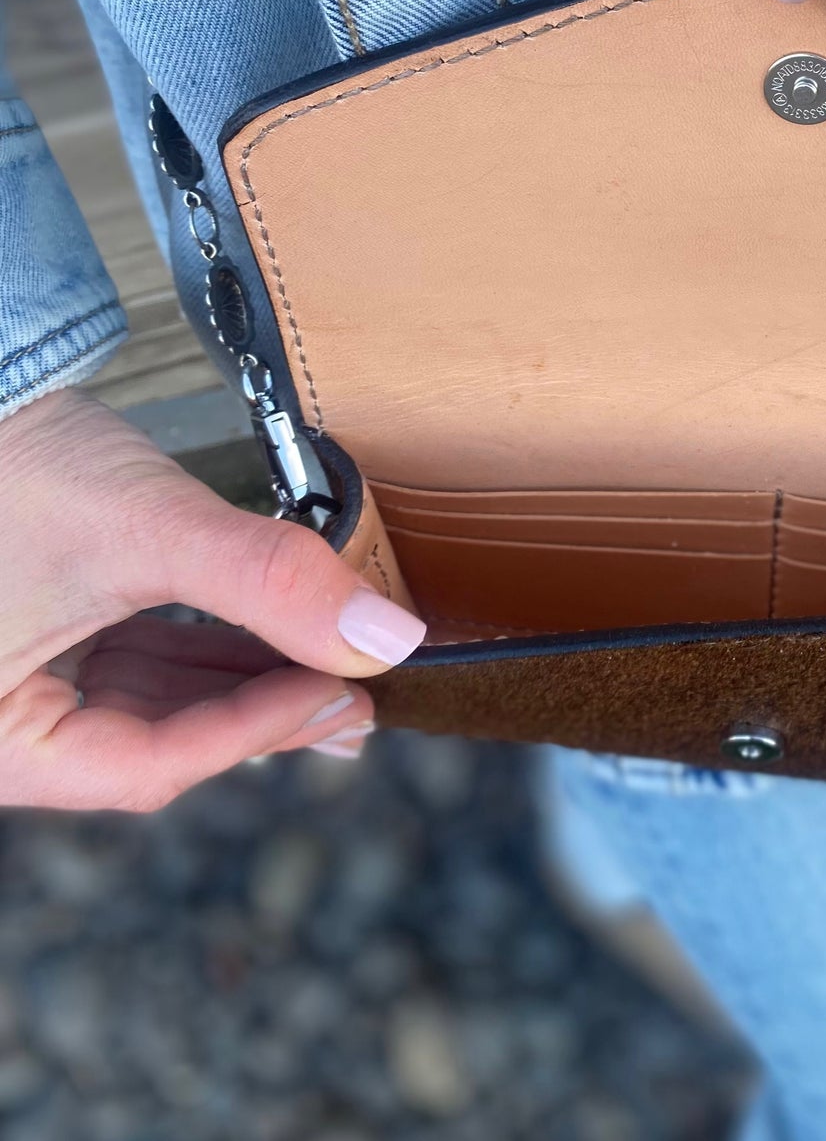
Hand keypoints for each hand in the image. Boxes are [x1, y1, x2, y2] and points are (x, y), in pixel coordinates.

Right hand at [0, 388, 425, 810]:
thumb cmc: (14, 460)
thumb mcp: (148, 529)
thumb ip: (266, 584)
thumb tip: (385, 639)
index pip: (142, 768)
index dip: (253, 731)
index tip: (342, 691)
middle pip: (151, 745)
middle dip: (258, 713)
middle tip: (358, 698)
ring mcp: (21, 683)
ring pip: (151, 707)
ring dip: (242, 682)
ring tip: (333, 666)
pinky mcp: (46, 638)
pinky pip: (135, 665)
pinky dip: (206, 652)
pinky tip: (276, 640)